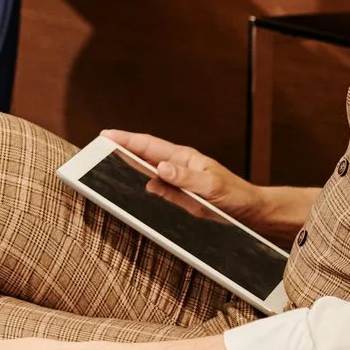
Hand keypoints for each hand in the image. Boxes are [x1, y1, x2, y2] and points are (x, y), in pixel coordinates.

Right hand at [101, 129, 268, 232]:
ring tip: (103, 166)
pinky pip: (154, 191)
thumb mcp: (212, 187)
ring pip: (145, 173)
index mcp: (184, 158)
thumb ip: (185, 178)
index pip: (150, 146)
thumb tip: (159, 168)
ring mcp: (176, 182)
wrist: (252, 214)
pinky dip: (139, 188)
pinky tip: (128, 189)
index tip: (106, 135)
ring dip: (126, 168)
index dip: (127, 139)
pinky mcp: (178, 197)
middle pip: (143, 156)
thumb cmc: (236, 197)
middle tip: (97, 149)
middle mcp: (177, 167)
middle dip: (120, 150)